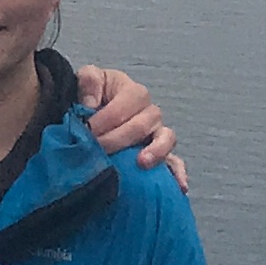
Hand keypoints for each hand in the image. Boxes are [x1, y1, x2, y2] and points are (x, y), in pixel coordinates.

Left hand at [74, 62, 189, 191]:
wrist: (90, 113)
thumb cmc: (92, 95)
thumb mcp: (86, 79)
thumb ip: (88, 82)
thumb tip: (91, 104)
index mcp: (133, 92)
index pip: (124, 106)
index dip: (105, 120)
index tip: (86, 131)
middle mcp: (149, 112)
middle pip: (142, 124)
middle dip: (117, 139)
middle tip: (97, 149)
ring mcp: (156, 133)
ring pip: (166, 138)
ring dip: (156, 151)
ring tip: (142, 163)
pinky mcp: (159, 153)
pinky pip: (174, 162)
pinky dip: (177, 172)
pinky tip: (179, 186)